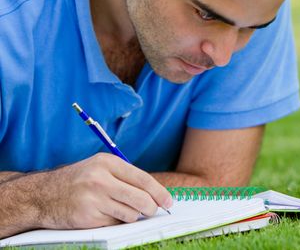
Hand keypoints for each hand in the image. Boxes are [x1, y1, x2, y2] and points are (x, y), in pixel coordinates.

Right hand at [33, 153, 171, 229]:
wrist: (44, 195)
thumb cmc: (78, 180)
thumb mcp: (100, 168)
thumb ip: (125, 177)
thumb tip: (154, 193)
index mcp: (107, 163)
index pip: (142, 179)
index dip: (159, 192)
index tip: (168, 201)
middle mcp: (101, 179)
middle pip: (140, 199)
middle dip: (151, 208)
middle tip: (152, 210)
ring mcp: (94, 199)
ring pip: (130, 214)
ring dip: (131, 215)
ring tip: (118, 208)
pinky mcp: (88, 218)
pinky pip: (114, 224)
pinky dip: (115, 222)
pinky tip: (104, 214)